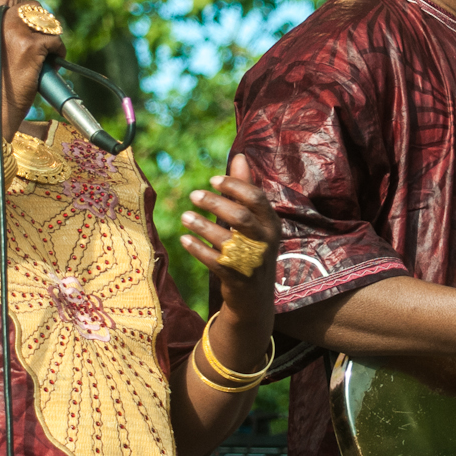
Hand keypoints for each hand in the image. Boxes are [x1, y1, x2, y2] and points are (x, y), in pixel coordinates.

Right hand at [0, 0, 65, 137]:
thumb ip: (3, 32)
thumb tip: (32, 21)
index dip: (25, 5)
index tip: (31, 24)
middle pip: (32, 5)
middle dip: (42, 23)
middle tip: (42, 44)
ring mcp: (15, 32)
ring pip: (46, 22)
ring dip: (51, 38)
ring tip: (46, 56)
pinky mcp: (31, 46)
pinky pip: (55, 40)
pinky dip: (58, 53)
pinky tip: (50, 66)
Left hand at [179, 155, 281, 336]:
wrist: (255, 298)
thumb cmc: (252, 249)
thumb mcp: (254, 221)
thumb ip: (245, 189)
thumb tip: (239, 157)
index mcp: (271, 223)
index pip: (256, 198)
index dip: (234, 186)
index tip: (212, 180)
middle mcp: (265, 241)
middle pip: (241, 217)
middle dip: (216, 204)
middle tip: (194, 195)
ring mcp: (251, 261)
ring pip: (226, 240)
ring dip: (202, 226)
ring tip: (185, 216)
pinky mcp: (237, 278)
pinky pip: (214, 261)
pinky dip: (197, 249)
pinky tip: (184, 239)